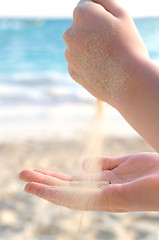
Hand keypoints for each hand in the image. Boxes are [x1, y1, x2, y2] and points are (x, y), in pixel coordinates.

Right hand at [19, 153, 158, 211]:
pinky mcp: (110, 199)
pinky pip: (80, 198)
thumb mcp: (125, 164)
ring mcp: (104, 197)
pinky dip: (59, 195)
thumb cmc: (153, 171)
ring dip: (45, 189)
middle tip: (22, 175)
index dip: (54, 178)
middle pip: (67, 187)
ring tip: (25, 182)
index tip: (38, 171)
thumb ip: (104, 164)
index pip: (74, 182)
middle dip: (44, 181)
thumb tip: (82, 164)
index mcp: (104, 184)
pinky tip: (43, 189)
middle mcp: (100, 193)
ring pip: (68, 194)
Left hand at [63, 0, 147, 104]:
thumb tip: (93, 1)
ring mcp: (69, 55)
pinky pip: (78, 63)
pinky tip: (100, 69)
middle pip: (81, 28)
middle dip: (92, 33)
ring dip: (89, 49)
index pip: (87, 6)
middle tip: (110, 45)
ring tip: (107, 59)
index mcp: (81, 14)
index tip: (111, 28)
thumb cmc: (129, 47)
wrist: (128, 82)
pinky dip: (87, 64)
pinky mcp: (71, 72)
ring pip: (79, 46)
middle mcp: (69, 34)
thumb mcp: (122, 15)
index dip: (101, 16)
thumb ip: (104, 1)